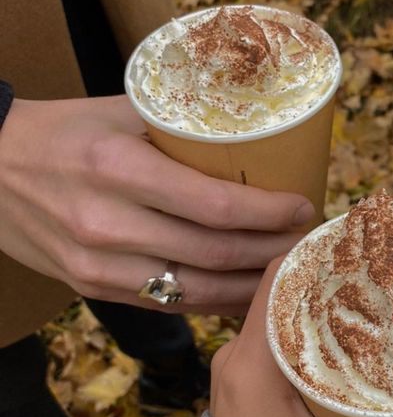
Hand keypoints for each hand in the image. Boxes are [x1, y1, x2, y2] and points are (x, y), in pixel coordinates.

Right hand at [0, 95, 314, 313]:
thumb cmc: (63, 132)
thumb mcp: (121, 112)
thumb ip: (183, 128)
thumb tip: (258, 136)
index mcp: (118, 169)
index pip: (216, 204)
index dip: (270, 213)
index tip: (303, 207)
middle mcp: (107, 224)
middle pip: (215, 253)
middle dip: (273, 250)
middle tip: (305, 239)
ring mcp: (97, 266)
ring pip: (197, 290)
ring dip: (251, 285)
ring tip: (286, 269)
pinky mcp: (92, 289)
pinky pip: (168, 304)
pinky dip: (214, 301)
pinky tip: (244, 293)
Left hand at [209, 261, 392, 416]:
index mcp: (255, 371)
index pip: (278, 280)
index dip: (318, 252)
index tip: (365, 242)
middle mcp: (239, 359)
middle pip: (282, 288)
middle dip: (330, 271)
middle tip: (384, 264)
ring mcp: (239, 371)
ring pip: (279, 309)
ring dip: (320, 295)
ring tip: (374, 287)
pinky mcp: (246, 385)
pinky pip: (275, 333)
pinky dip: (308, 321)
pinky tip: (352, 325)